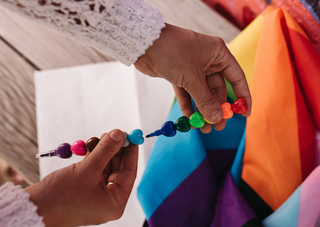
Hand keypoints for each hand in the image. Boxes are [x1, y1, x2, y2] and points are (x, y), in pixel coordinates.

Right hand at [25, 129, 137, 226]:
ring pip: (105, 169)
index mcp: (115, 203)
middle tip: (116, 133)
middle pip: (118, 170)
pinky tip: (94, 146)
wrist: (33, 209)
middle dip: (116, 151)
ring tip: (103, 136)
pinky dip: (94, 158)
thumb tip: (119, 134)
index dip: (131, 153)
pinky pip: (94, 171)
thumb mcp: (87, 170)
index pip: (129, 173)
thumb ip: (105, 150)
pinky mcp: (84, 190)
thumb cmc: (61, 197)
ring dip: (104, 152)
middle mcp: (107, 201)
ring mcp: (96, 196)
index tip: (131, 137)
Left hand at [134, 23, 250, 131]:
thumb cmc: (172, 52)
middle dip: (218, 108)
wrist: (143, 45)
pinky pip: (188, 94)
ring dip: (203, 111)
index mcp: (218, 53)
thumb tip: (217, 118)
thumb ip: (205, 100)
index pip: (237, 77)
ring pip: (202, 94)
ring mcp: (193, 69)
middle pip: (218, 89)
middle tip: (218, 125)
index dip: (242, 96)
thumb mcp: (192, 78)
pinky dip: (189, 106)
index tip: (244, 113)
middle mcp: (208, 60)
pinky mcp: (179, 76)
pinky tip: (191, 120)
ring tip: (205, 128)